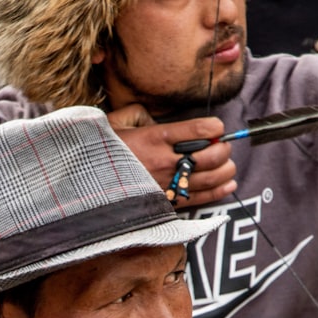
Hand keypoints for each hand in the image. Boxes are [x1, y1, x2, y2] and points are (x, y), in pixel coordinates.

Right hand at [108, 105, 236, 206]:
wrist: (87, 185)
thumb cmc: (103, 152)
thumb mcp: (117, 123)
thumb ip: (139, 114)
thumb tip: (154, 117)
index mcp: (154, 138)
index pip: (197, 130)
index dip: (214, 127)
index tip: (217, 127)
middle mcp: (165, 161)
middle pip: (211, 155)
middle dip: (224, 148)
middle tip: (223, 146)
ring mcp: (167, 184)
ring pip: (211, 177)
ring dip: (226, 170)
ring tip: (228, 165)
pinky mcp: (167, 202)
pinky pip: (201, 198)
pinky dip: (219, 191)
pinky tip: (229, 184)